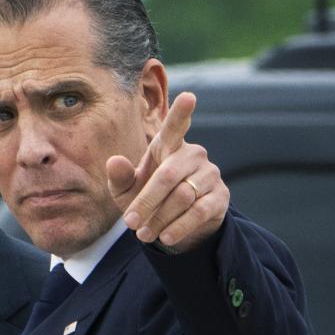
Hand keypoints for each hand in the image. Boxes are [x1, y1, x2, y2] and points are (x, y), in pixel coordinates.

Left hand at [106, 92, 228, 251]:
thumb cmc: (146, 198)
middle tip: (130, 223)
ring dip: (160, 219)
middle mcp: (192, 154)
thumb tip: (114, 161)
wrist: (174, 224)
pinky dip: (179, 226)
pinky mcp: (220, 196)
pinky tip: (166, 237)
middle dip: (146, 202)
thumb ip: (119, 177)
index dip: (182, 112)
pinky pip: (199, 211)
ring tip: (144, 235)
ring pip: (183, 196)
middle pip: (167, 176)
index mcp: (168, 145)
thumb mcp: (126, 191)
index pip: (176, 126)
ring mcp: (209, 174)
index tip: (189, 96)